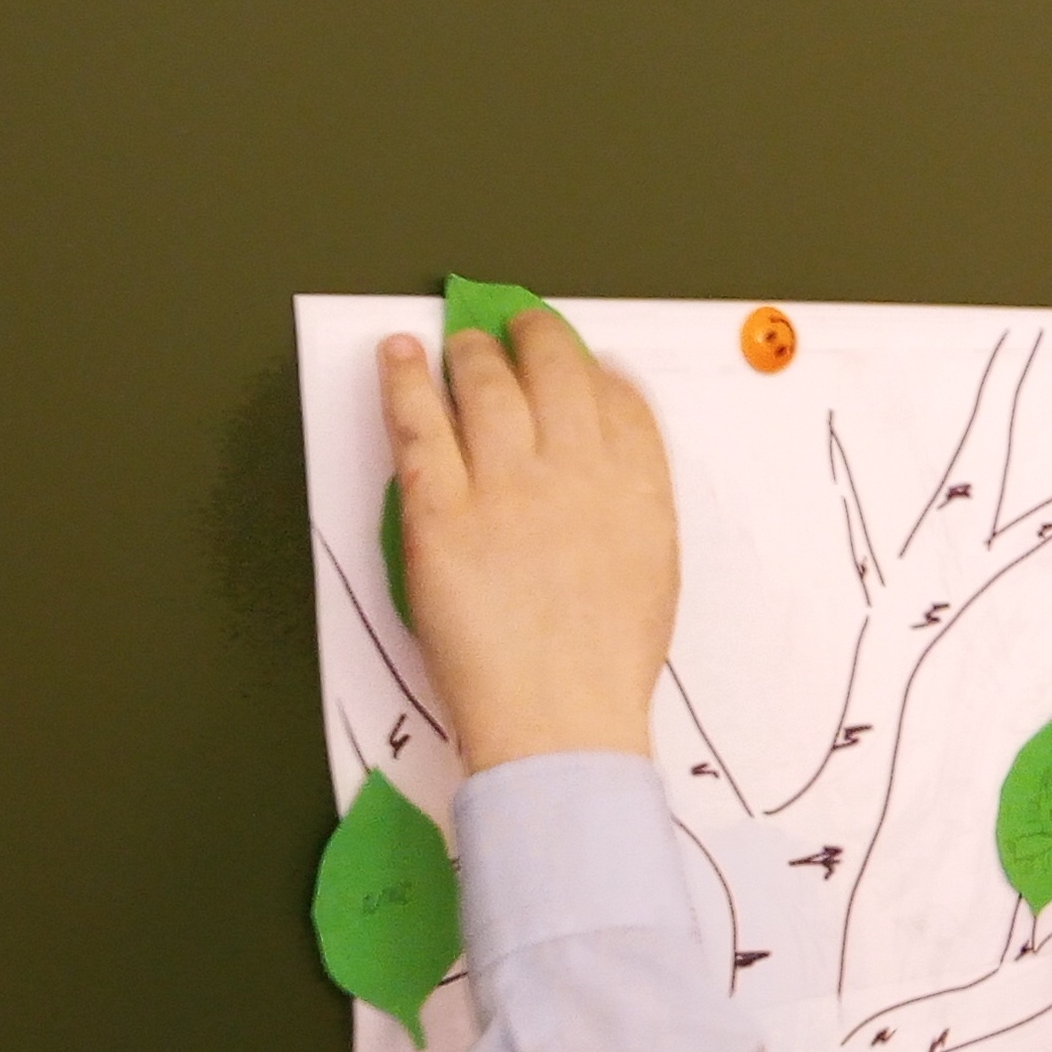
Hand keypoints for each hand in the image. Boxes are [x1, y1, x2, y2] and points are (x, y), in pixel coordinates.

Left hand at [375, 312, 678, 770]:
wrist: (559, 722)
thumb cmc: (605, 668)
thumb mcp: (651, 576)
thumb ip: (636, 508)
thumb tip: (610, 468)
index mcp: (636, 494)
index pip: (620, 400)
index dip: (594, 370)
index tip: (581, 363)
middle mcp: (576, 474)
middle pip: (555, 372)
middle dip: (536, 338)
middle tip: (519, 328)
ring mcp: (506, 488)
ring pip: (485, 383)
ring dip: (472, 353)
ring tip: (462, 345)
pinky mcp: (441, 511)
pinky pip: (418, 424)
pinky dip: (406, 379)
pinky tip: (400, 356)